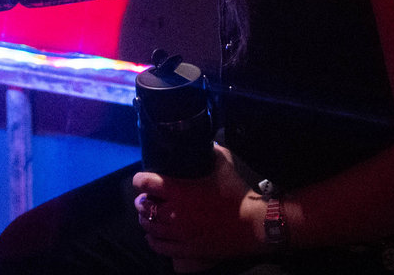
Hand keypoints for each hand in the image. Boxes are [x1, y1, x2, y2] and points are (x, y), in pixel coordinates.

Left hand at [132, 148, 261, 265]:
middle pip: (144, 207)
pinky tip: (154, 235)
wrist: (253, 225)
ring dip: (146, 219)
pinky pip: (160, 247)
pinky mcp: (187, 250)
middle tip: (147, 197)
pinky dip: (153, 239)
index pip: (146, 183)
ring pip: (150, 227)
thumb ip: (209, 151)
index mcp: (179, 191)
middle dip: (142, 200)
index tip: (141, 179)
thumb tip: (203, 142)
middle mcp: (174, 213)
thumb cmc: (236, 193)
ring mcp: (179, 234)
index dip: (140, 179)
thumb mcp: (223, 163)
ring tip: (149, 214)